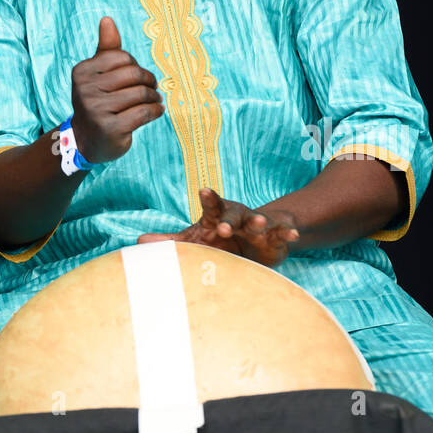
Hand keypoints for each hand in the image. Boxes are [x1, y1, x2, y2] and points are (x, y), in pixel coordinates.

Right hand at [70, 16, 164, 164]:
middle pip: (133, 75)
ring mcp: (97, 110)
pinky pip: (144, 113)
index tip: (138, 77)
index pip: (122, 57)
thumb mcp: (98, 74)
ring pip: (141, 94)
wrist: (86, 140)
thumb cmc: (97, 100)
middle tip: (153, 88)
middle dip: (148, 81)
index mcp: (82, 71)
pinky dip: (156, 111)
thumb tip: (107, 19)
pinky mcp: (111, 128)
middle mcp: (86, 89)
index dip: (136, 65)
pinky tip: (157, 111)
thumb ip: (106, 48)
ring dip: (154, 97)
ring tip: (155, 100)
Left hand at [138, 186, 299, 267]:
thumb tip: (139, 241)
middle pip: (233, 215)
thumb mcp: (195, 239)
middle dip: (230, 221)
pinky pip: (282, 234)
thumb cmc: (219, 239)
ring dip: (259, 223)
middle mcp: (237, 217)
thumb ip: (171, 242)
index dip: (209, 199)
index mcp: (217, 216)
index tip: (204, 191)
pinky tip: (293, 235)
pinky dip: (287, 234)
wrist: (255, 240)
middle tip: (224, 228)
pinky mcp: (275, 238)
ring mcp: (257, 226)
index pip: (212, 206)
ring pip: (258, 222)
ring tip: (260, 224)